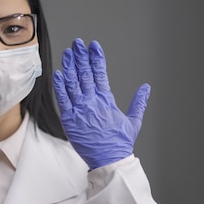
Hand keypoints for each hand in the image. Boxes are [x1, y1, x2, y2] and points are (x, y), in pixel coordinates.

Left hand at [53, 38, 149, 169]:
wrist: (109, 160)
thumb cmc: (120, 143)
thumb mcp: (133, 121)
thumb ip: (139, 102)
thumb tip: (146, 87)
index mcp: (107, 101)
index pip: (101, 73)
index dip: (96, 58)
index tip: (93, 46)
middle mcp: (92, 102)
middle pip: (85, 74)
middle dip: (81, 57)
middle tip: (77, 43)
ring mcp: (80, 110)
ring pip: (72, 83)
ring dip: (69, 66)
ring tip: (67, 53)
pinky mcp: (69, 120)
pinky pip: (63, 99)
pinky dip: (60, 86)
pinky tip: (58, 74)